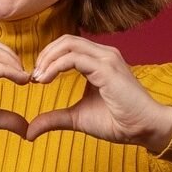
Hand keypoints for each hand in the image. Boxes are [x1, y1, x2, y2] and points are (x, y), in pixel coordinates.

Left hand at [26, 36, 171, 152]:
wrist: (143, 129)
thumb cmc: (117, 122)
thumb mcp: (77, 119)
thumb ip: (54, 119)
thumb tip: (28, 131)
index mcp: (98, 61)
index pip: (67, 46)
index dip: (48, 59)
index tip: (36, 79)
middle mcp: (103, 54)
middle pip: (66, 40)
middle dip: (44, 56)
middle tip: (33, 76)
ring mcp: (106, 58)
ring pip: (68, 45)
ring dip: (47, 60)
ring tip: (38, 78)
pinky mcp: (107, 68)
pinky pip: (74, 58)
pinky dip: (55, 67)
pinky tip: (45, 80)